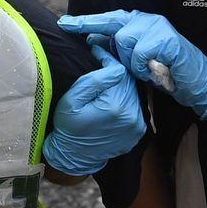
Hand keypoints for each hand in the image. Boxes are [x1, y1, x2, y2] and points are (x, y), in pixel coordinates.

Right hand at [42, 43, 146, 175]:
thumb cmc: (68, 127)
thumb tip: (115, 66)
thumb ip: (93, 81)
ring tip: (106, 79)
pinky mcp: (138, 130)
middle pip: (128, 81)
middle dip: (115, 71)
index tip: (97, 50)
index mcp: (115, 106)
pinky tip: (112, 98)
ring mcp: (137, 124)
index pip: (119, 71)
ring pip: (133, 92)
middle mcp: (131, 115)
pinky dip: (125, 99)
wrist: (74, 156)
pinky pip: (135, 106)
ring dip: (121, 84)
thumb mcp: (71, 101)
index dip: (107, 59)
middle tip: (102, 61)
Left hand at [59, 10, 206, 118]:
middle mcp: (146, 19)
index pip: (106, 19)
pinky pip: (140, 53)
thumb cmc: (164, 71)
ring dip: (133, 62)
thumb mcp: (135, 61)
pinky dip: (144, 67)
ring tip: (148, 69)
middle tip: (131, 64)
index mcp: (138, 22)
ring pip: (125, 41)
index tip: (63, 24)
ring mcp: (157, 26)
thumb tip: (92, 42)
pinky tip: (155, 70)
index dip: (84, 22)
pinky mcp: (166, 38)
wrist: (196, 81)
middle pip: (114, 28)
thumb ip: (117, 49)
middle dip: (115, 48)